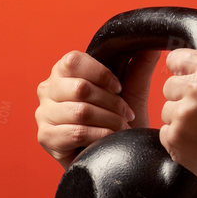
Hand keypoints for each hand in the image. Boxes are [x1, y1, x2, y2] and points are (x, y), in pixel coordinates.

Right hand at [35, 49, 142, 168]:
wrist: (113, 156)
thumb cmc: (117, 121)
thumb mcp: (131, 90)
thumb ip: (139, 65)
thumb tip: (152, 41)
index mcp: (63, 72)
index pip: (73, 60)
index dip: (101, 74)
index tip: (119, 88)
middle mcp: (48, 89)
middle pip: (80, 88)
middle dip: (111, 103)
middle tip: (126, 115)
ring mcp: (43, 113)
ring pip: (81, 111)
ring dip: (109, 121)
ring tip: (121, 128)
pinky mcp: (45, 137)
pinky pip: (77, 132)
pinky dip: (100, 135)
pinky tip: (110, 139)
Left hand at [157, 43, 196, 197]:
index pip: (176, 59)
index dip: (184, 71)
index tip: (194, 84)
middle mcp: (196, 88)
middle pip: (169, 86)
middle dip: (184, 98)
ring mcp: (183, 115)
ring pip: (167, 111)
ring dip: (182, 120)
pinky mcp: (175, 140)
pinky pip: (166, 134)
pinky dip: (180, 140)